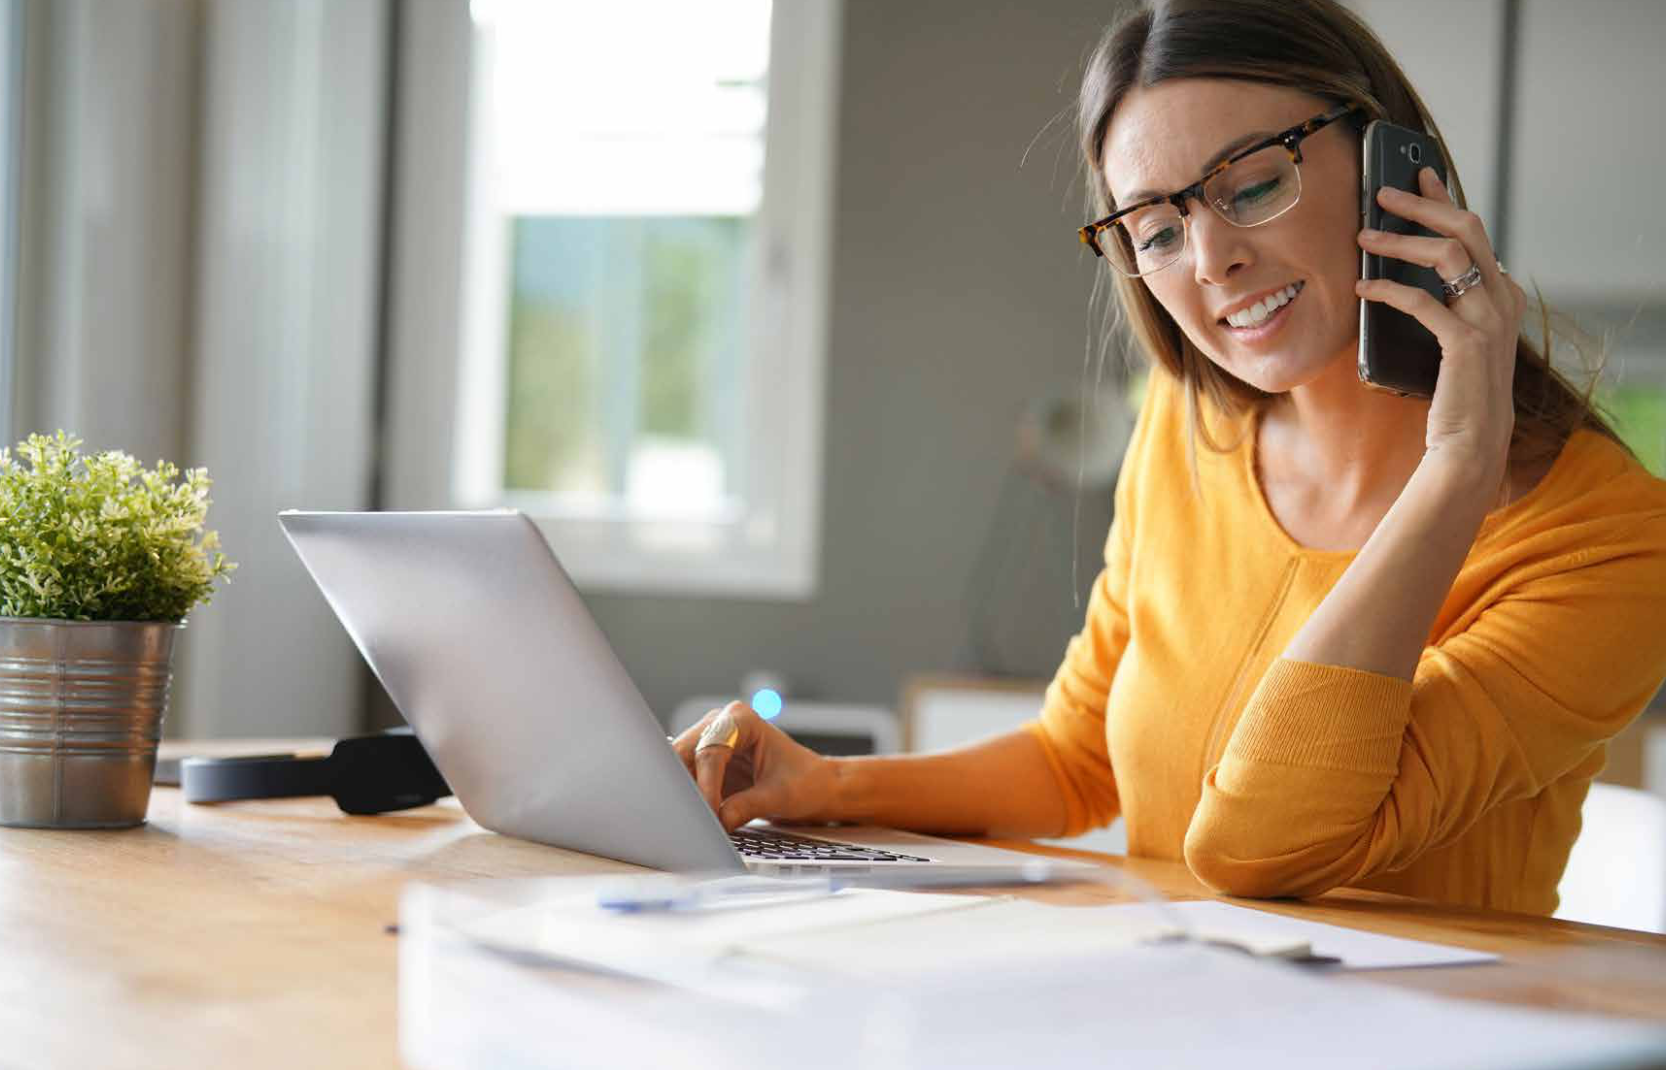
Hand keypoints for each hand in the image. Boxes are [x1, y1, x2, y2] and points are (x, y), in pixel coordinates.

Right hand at [670, 701, 836, 831]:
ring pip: (678, 768)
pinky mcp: (705, 766)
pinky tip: (694, 819)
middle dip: (685, 787)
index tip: (708, 814)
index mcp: (741, 719)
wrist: (815, 787)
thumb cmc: (805, 781)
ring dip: (682, 795)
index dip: (706, 785)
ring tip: (692, 824)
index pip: (711, 751)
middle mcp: (720, 725)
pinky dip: (686, 800)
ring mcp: (709, 743)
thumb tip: (717, 822)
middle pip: (684, 754)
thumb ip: (746, 807)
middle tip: (691, 821)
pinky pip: (684, 782)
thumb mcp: (779, 796)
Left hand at [1355, 167, 1527, 480]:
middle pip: (1467, 229)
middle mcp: (1503, 301)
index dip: (1446, 200)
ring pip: (1446, 255)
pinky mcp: (1465, 342)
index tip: (1421, 175)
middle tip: (1383, 193)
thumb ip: (1446, 306)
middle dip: (1423, 205)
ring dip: (1400, 241)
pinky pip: (1421, 300)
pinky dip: (1388, 289)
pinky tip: (1363, 287)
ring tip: (1363, 238)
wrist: (1470, 444)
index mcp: (1503, 296)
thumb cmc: (1456, 394)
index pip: (1475, 232)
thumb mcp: (1455, 341)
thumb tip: (1405, 274)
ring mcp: (1488, 320)